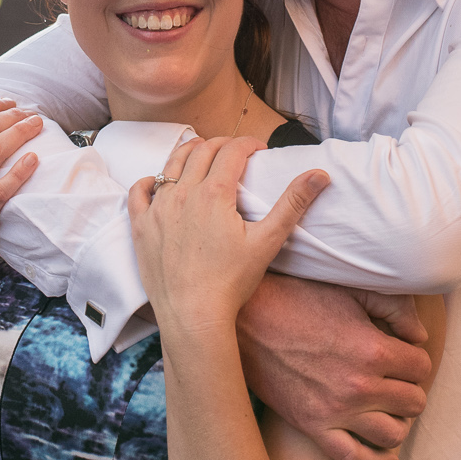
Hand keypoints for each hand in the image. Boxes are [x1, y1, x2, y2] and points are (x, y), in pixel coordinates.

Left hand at [129, 134, 329, 338]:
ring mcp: (158, 208)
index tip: (259, 149)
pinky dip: (151, 181)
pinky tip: (160, 184)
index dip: (248, 144)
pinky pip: (140, 191)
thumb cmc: (231, 282)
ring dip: (188, 153)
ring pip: (170, 164)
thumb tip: (320, 174)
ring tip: (202, 155)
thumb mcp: (268, 241)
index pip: (232, 150)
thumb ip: (293, 204)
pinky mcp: (141, 226)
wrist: (193, 315)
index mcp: (214, 193)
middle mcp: (183, 193)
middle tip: (235, 152)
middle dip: (222, 145)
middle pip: (202, 151)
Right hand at [238, 273, 432, 459]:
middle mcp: (360, 386)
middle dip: (410, 389)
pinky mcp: (313, 427)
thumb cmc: (299, 298)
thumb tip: (420, 336)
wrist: (248, 319)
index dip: (415, 360)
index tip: (403, 356)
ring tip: (388, 409)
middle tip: (396, 380)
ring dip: (397, 421)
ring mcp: (336, 411)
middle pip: (414, 402)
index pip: (422, 367)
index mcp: (373, 349)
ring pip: (393, 434)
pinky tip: (387, 455)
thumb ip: (396, 308)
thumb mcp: (352, 291)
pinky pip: (356, 459)